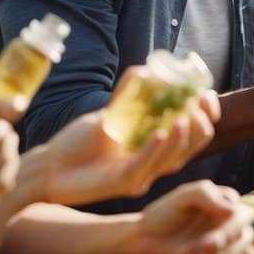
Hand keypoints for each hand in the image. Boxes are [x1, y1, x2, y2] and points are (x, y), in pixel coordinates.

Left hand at [38, 69, 221, 205]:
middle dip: (199, 127)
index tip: (206, 96)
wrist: (47, 168)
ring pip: (170, 160)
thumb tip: (145, 70)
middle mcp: (151, 164)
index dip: (205, 117)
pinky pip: (143, 166)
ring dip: (181, 139)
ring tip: (185, 118)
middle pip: (189, 149)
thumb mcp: (107, 116)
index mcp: (154, 149)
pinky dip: (154, 148)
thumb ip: (128, 99)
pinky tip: (161, 131)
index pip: (192, 136)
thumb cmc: (76, 144)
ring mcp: (138, 176)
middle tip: (198, 108)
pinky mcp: (120, 184)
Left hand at [137, 181, 253, 253]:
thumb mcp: (183, 197)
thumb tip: (232, 210)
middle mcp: (231, 223)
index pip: (244, 215)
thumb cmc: (165, 213)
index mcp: (228, 203)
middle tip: (202, 249)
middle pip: (245, 236)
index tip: (210, 238)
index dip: (230, 228)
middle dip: (225, 245)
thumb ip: (207, 196)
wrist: (147, 238)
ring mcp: (227, 245)